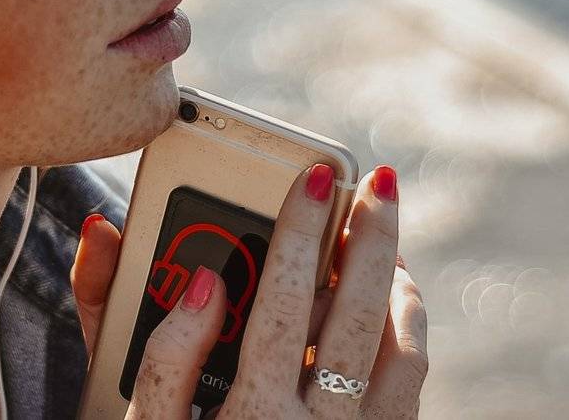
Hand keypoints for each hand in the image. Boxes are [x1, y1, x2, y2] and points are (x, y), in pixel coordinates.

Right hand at [71, 164, 428, 418]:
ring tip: (386, 241)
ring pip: (401, 353)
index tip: (310, 179)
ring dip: (398, 286)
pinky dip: (407, 335)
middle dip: (370, 238)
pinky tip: (389, 306)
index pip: (280, 305)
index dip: (298, 235)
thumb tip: (186, 272)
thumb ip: (157, 351)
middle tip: (377, 182)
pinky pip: (411, 388)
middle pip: (357, 316)